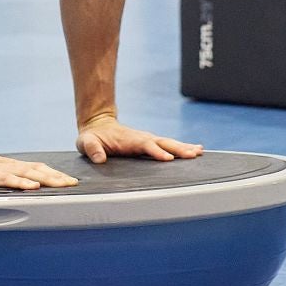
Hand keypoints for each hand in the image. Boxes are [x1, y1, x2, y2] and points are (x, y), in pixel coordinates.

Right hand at [0, 143, 79, 189]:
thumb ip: (4, 177)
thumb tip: (24, 185)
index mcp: (8, 166)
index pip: (37, 169)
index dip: (55, 174)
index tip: (70, 181)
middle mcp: (6, 166)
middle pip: (36, 170)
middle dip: (56, 177)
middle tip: (73, 184)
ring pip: (25, 174)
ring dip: (45, 179)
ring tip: (60, 184)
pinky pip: (6, 179)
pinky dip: (21, 183)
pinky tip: (31, 186)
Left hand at [76, 114, 202, 163]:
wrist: (98, 125)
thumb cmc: (92, 137)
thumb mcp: (86, 143)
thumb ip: (92, 149)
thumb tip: (99, 159)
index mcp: (130, 140)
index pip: (145, 145)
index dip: (156, 151)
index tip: (168, 158)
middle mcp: (143, 139)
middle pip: (163, 143)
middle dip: (177, 149)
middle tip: (193, 154)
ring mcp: (148, 140)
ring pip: (169, 144)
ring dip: (184, 148)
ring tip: (199, 152)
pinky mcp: (151, 144)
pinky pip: (169, 146)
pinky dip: (183, 148)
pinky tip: (197, 151)